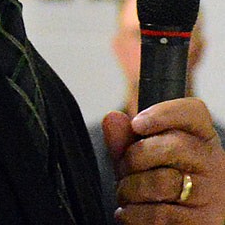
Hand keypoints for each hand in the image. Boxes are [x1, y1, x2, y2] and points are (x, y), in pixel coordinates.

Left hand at [102, 98, 224, 223]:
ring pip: (163, 183)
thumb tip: (112, 118)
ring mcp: (213, 195)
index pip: (193, 112)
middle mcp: (213, 163)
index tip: (137, 123)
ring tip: (125, 194)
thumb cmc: (162, 184)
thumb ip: (125, 138)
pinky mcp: (205, 224)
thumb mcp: (142, 157)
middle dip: (134, 157)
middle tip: (123, 169)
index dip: (163, 114)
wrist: (182, 223)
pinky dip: (134, 215)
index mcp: (201, 138)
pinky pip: (160, 216)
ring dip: (130, 189)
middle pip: (173, 146)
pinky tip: (129, 212)